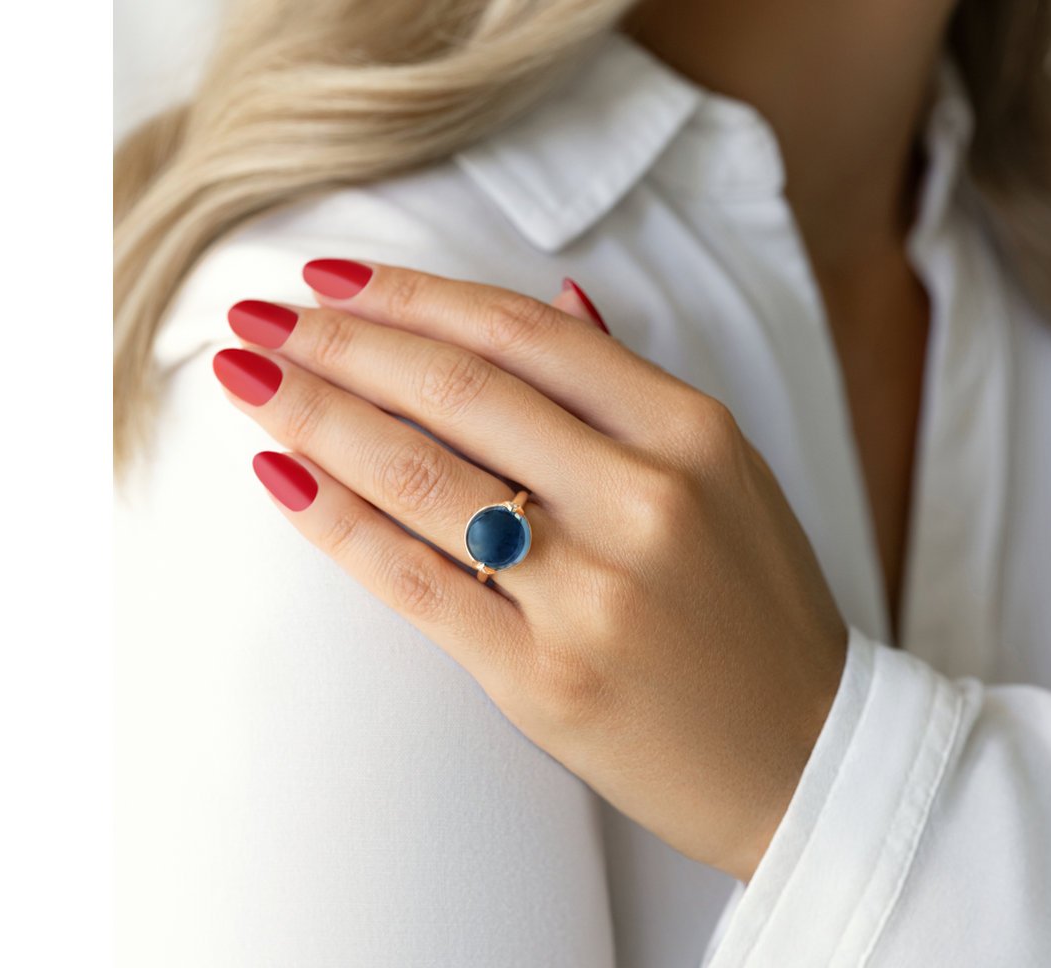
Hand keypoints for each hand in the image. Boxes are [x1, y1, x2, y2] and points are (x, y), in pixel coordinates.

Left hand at [211, 260, 848, 880]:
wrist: (803, 759)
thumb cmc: (756, 612)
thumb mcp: (728, 477)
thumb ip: (635, 389)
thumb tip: (560, 296)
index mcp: (691, 433)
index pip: (523, 334)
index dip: (412, 295)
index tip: (329, 279)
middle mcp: (643, 498)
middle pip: (458, 390)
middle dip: (339, 344)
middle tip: (256, 318)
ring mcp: (591, 589)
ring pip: (421, 477)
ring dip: (315, 416)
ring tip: (247, 381)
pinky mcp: (542, 673)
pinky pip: (413, 579)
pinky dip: (336, 521)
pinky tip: (282, 477)